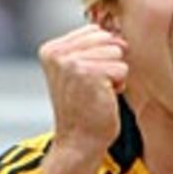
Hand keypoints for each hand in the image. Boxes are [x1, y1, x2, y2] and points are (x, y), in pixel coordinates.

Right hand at [38, 25, 127, 154]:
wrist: (79, 142)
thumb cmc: (84, 109)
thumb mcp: (78, 71)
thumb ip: (89, 48)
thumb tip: (119, 35)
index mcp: (51, 49)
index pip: (93, 31)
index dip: (101, 55)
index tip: (87, 80)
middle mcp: (57, 52)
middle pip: (106, 38)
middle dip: (109, 62)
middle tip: (93, 88)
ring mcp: (71, 62)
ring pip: (115, 52)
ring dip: (114, 75)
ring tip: (97, 93)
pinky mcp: (88, 73)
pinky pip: (121, 69)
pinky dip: (118, 86)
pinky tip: (103, 99)